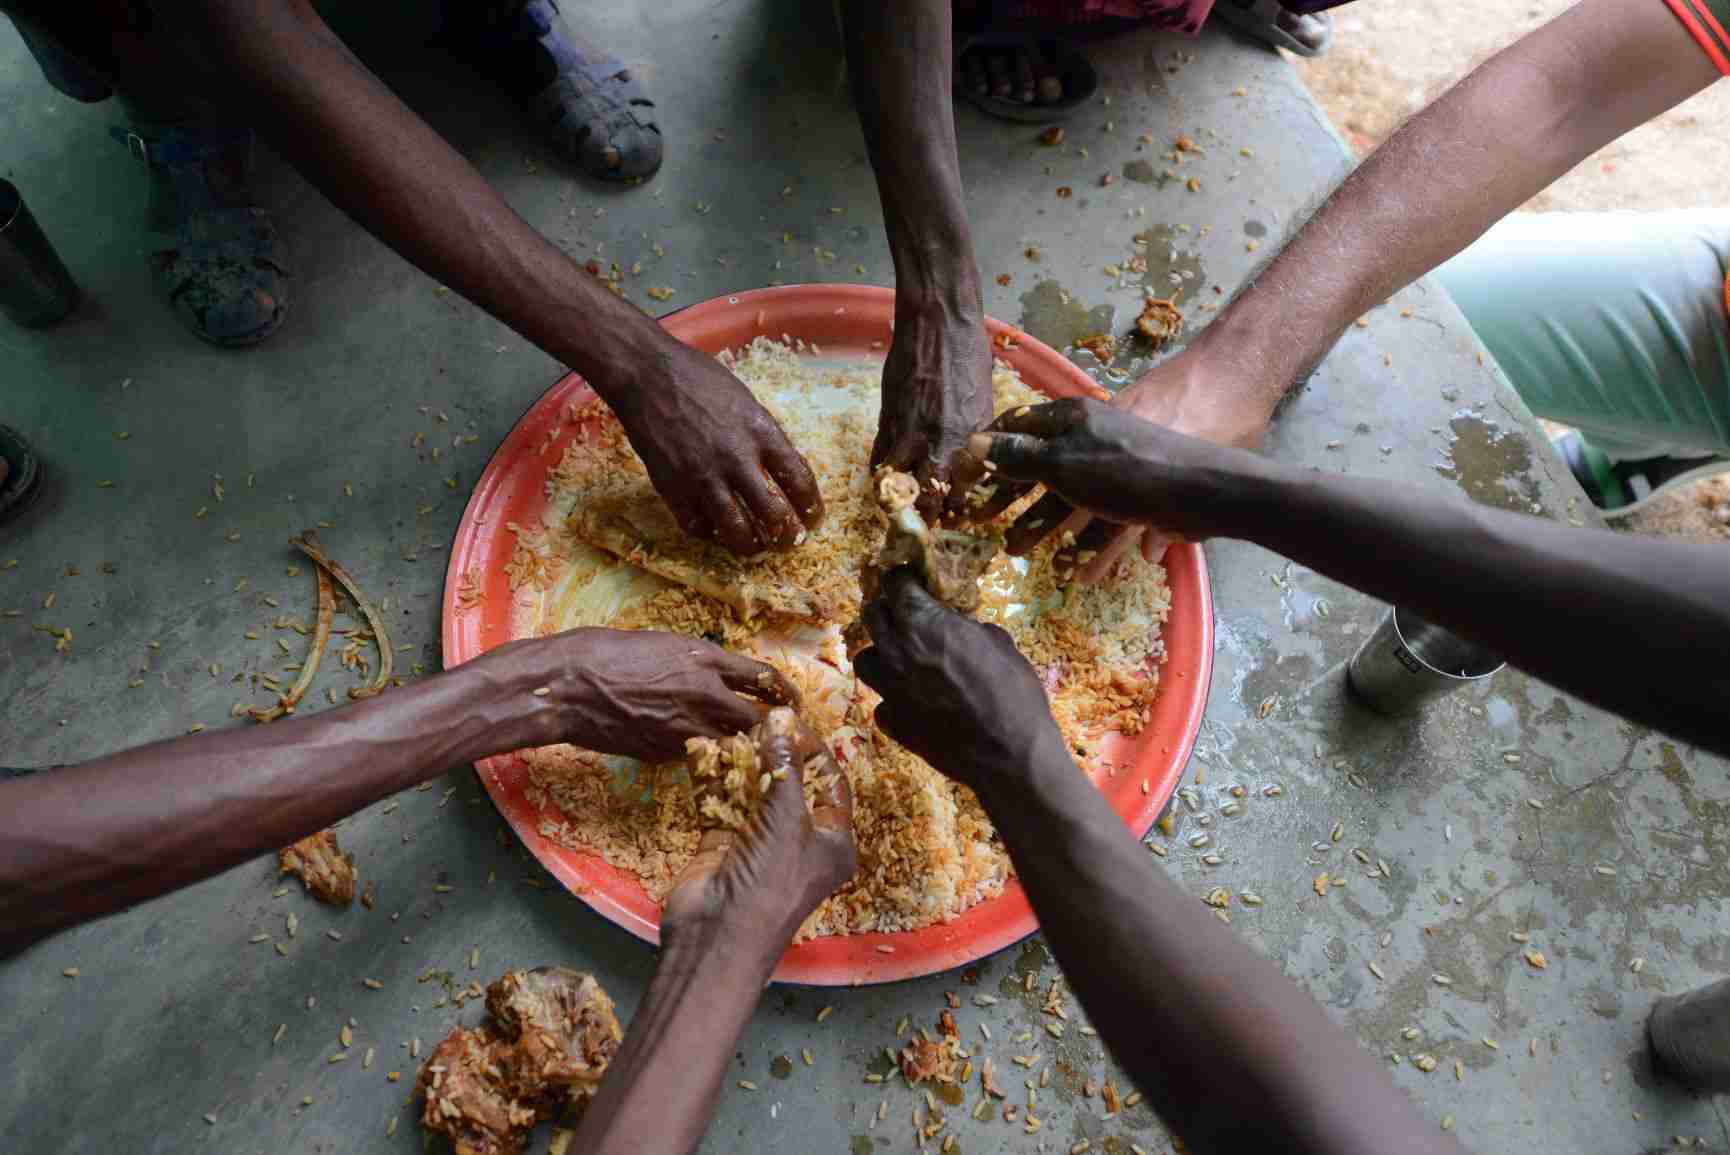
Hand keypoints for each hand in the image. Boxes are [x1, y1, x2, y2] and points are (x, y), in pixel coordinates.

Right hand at [474, 629, 796, 761]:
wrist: (567, 685)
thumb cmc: (608, 653)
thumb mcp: (665, 646)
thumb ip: (700, 666)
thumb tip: (722, 683)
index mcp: (706, 660)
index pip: (765, 678)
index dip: (786, 692)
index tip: (794, 701)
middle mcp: (704, 696)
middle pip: (759, 720)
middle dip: (774, 730)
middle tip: (782, 736)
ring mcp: (685, 728)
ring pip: (731, 745)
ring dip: (741, 747)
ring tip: (748, 750)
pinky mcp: (664, 753)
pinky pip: (695, 755)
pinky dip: (702, 754)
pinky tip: (697, 752)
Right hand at [612, 338, 823, 554]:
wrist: (646, 375)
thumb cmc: (698, 379)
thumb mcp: (746, 401)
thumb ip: (764, 437)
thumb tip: (780, 469)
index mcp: (761, 432)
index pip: (799, 480)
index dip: (811, 506)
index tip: (813, 517)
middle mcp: (736, 459)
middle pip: (773, 514)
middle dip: (788, 536)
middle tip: (790, 541)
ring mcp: (703, 477)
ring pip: (737, 530)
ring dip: (752, 545)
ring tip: (756, 547)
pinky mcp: (673, 488)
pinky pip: (697, 527)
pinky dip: (710, 533)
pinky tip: (715, 528)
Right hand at [663, 708, 855, 946]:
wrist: (716, 938)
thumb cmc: (770, 882)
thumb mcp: (787, 819)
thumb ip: (784, 766)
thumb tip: (781, 718)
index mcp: (831, 841)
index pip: (830, 782)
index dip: (813, 749)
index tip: (790, 718)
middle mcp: (798, 840)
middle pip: (789, 783)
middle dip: (773, 751)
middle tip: (754, 719)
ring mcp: (758, 842)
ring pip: (752, 790)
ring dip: (739, 761)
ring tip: (728, 729)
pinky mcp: (722, 844)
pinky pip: (720, 802)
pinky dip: (711, 778)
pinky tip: (701, 749)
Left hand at [854, 569, 1064, 791]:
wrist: (1010, 755)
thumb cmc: (1014, 693)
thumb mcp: (1000, 644)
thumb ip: (969, 628)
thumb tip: (962, 626)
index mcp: (923, 623)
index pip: (895, 583)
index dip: (904, 579)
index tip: (912, 581)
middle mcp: (896, 651)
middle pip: (872, 615)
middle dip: (887, 609)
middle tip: (906, 615)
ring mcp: (889, 689)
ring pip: (865, 659)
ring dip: (881, 654)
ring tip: (903, 660)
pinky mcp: (892, 722)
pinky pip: (882, 703)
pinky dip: (894, 699)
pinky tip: (915, 702)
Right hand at [872, 307, 994, 521]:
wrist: (938, 323)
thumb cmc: (969, 355)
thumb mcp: (985, 400)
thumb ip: (974, 437)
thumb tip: (968, 464)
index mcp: (972, 440)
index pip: (963, 493)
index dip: (958, 511)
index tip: (955, 520)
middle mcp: (941, 443)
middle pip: (930, 499)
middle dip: (927, 519)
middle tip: (924, 527)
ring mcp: (910, 433)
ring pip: (898, 486)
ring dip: (897, 501)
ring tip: (899, 509)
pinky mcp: (886, 420)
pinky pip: (879, 460)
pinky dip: (881, 474)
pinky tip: (886, 479)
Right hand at [990, 353, 1270, 582]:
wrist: (1200, 490)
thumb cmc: (1123, 470)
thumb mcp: (1061, 463)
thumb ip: (1017, 456)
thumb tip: (973, 443)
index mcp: (1068, 417)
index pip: (1013, 425)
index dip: (985, 448)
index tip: (960, 477)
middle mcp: (1087, 435)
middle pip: (1035, 462)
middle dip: (1006, 494)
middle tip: (980, 522)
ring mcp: (1110, 465)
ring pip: (1063, 494)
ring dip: (1038, 524)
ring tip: (1015, 552)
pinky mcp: (1132, 493)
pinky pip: (1096, 515)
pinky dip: (1080, 540)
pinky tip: (1070, 567)